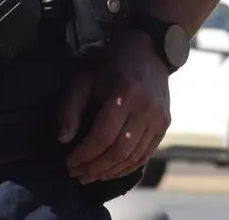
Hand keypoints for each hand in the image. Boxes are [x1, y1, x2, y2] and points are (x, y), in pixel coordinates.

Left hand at [56, 28, 170, 184]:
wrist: (148, 52)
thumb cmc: (110, 66)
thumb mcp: (84, 79)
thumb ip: (70, 108)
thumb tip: (63, 140)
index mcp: (123, 94)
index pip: (103, 136)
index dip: (84, 154)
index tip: (68, 163)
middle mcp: (145, 108)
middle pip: (119, 151)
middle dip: (95, 168)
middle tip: (77, 174)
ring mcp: (158, 118)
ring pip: (133, 157)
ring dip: (110, 172)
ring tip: (90, 175)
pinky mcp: (165, 125)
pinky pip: (146, 155)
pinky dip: (127, 167)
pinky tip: (110, 170)